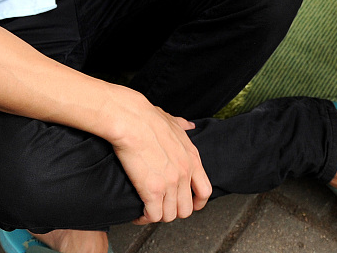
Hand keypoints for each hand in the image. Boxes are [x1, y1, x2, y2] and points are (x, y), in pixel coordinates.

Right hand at [106, 87, 211, 223]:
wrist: (132, 120)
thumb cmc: (147, 118)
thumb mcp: (172, 121)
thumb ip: (183, 126)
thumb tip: (189, 125)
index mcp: (192, 158)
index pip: (205, 191)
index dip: (196, 203)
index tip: (188, 205)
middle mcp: (184, 173)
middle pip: (186, 209)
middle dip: (173, 211)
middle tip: (161, 207)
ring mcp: (170, 184)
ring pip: (169, 216)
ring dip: (157, 216)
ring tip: (147, 211)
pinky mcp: (152, 191)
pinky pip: (152, 216)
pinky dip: (144, 218)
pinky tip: (137, 214)